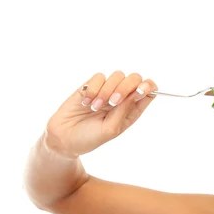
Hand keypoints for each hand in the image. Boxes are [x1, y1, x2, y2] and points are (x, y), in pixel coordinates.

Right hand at [44, 71, 158, 158]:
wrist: (64, 137)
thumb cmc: (90, 138)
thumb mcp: (111, 128)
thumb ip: (125, 109)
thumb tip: (138, 91)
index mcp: (131, 111)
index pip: (148, 92)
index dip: (148, 86)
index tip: (141, 90)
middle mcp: (122, 99)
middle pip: (134, 79)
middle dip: (126, 87)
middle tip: (113, 102)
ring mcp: (107, 90)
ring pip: (117, 75)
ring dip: (107, 91)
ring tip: (95, 108)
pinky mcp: (91, 85)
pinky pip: (98, 77)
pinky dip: (93, 89)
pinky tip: (86, 103)